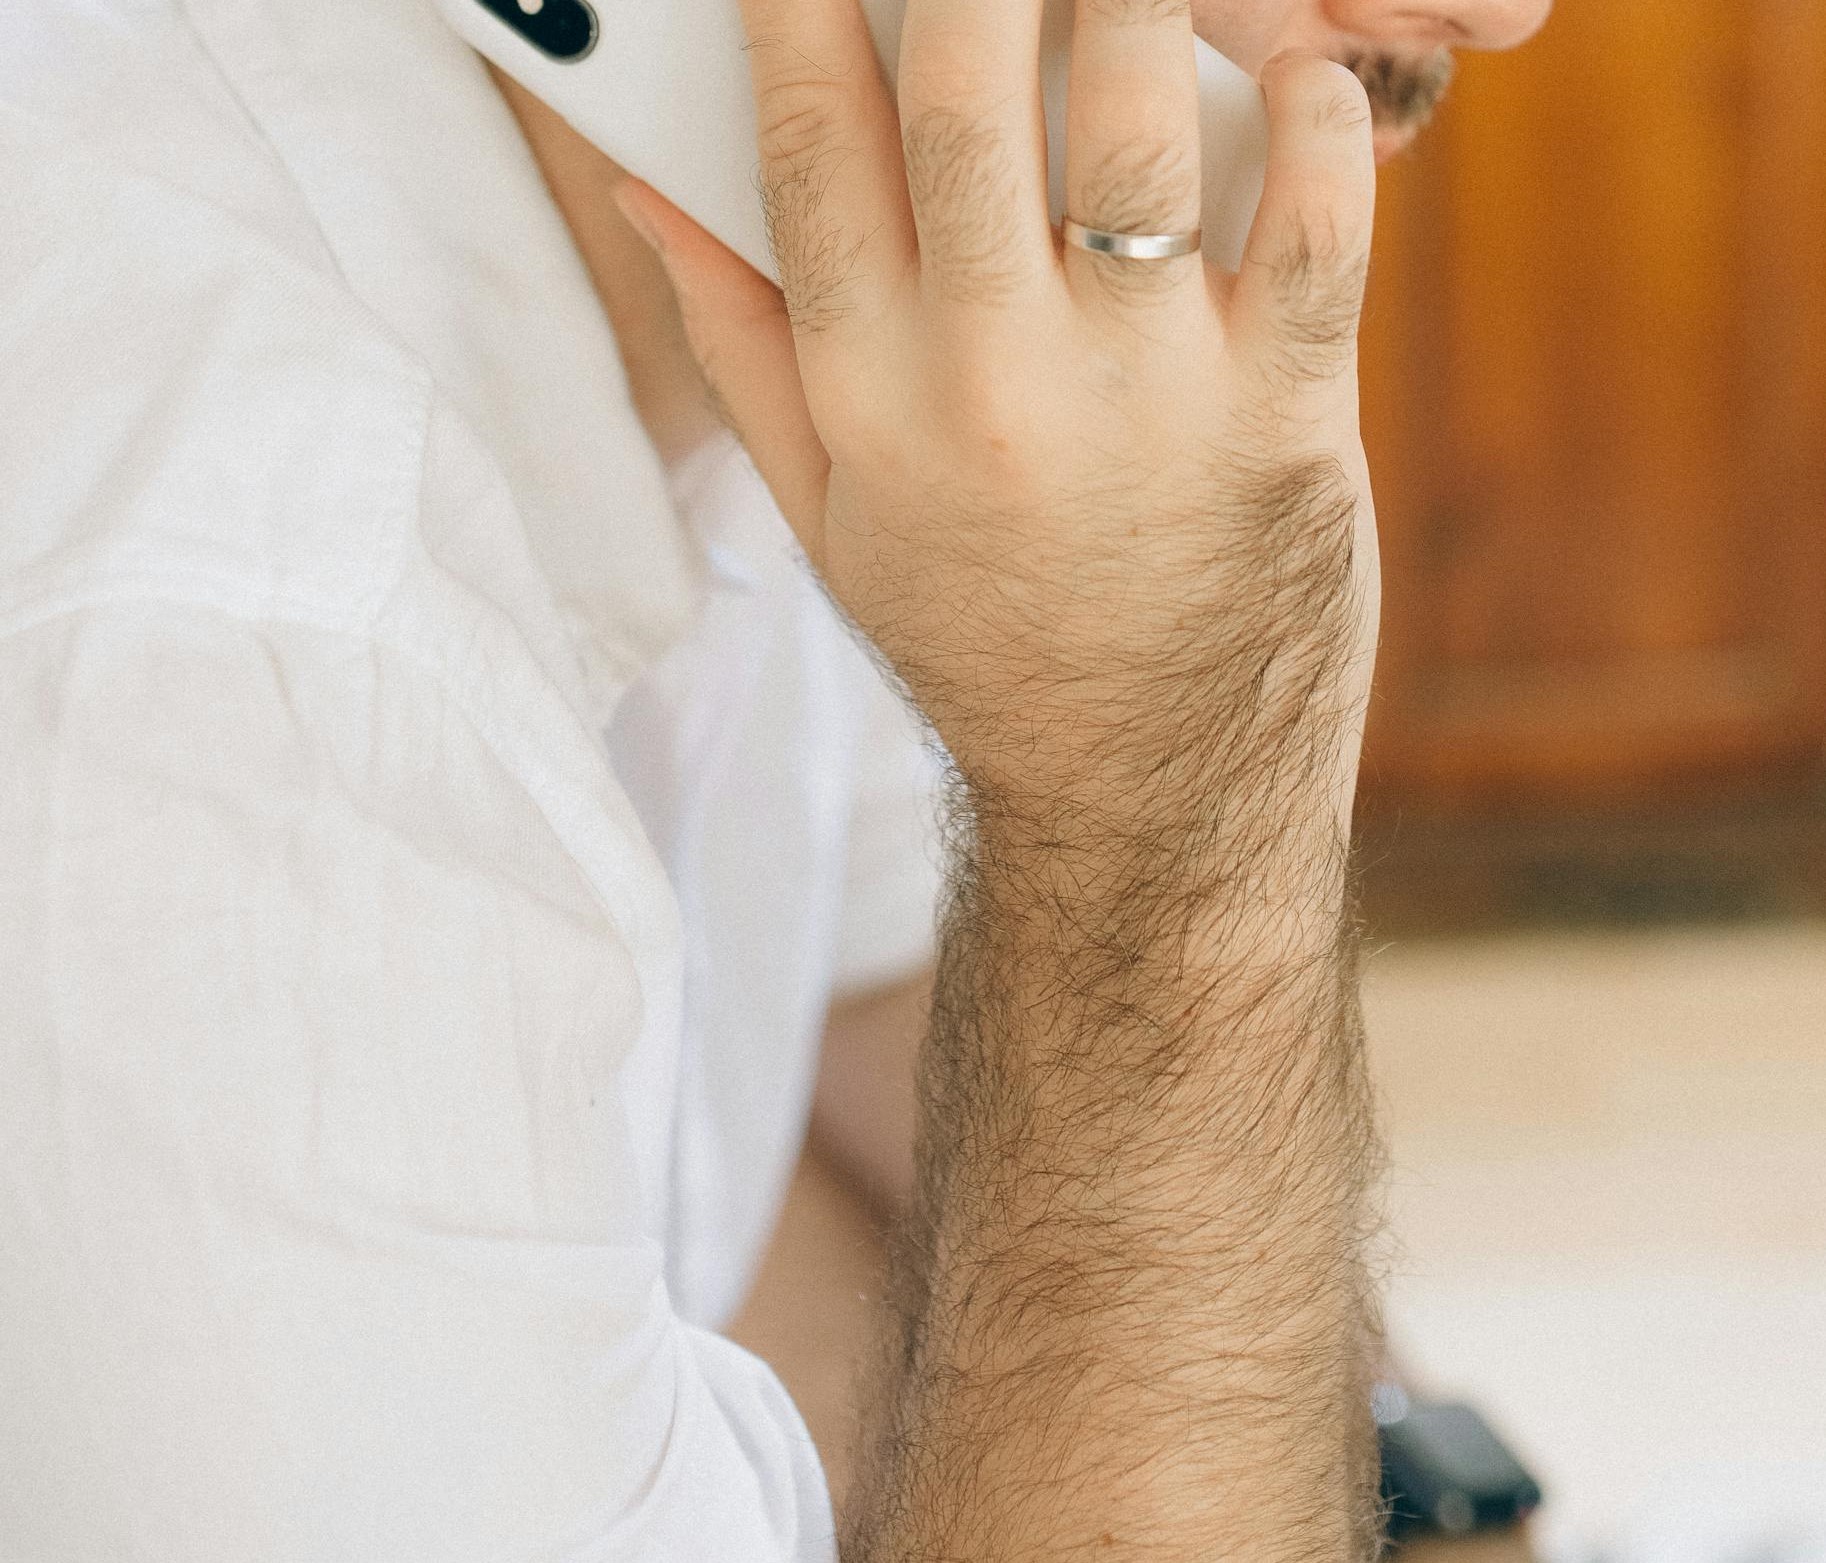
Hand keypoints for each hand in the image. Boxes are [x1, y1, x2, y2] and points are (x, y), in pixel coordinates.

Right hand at [614, 3, 1381, 822]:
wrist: (1139, 796)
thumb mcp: (831, 522)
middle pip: (966, 87)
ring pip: (1138, 117)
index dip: (805, 1)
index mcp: (870, 395)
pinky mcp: (1284, 413)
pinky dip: (1319, 116)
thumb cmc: (983, 642)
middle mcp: (994, 378)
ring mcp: (1145, 392)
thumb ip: (743, 351)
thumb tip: (652, 195)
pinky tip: (1296, 87)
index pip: (809, 143)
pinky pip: (1319, 215)